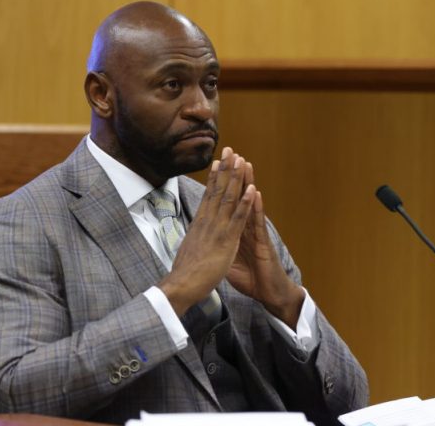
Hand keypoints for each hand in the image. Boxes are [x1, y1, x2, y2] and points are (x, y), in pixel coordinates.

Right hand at [158, 147, 256, 315]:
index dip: (214, 177)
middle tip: (230, 150)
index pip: (208, 195)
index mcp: (199, 224)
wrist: (182, 285)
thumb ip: (194, 238)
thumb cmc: (184, 273)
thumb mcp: (188, 249)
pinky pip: (238, 218)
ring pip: (228, 199)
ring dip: (236, 179)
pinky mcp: (226, 240)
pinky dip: (246, 202)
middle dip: (225, 169)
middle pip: (218, 190)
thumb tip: (193, 233)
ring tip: (242, 161)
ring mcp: (217, 229)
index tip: (218, 161)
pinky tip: (252, 189)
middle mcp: (207, 221)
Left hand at [227, 163, 303, 328]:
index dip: (220, 185)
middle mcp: (245, 228)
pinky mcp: (263, 243)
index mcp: (234, 230)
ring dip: (247, 183)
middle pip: (238, 197)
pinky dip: (256, 207)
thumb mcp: (227, 263)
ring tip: (245, 164)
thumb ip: (219, 250)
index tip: (215, 166)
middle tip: (231, 153)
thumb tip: (205, 244)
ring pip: (250, 204)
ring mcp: (255, 233)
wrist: (269, 293)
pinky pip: (258, 223)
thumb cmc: (251, 278)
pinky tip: (254, 192)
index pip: (226, 203)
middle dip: (233, 175)